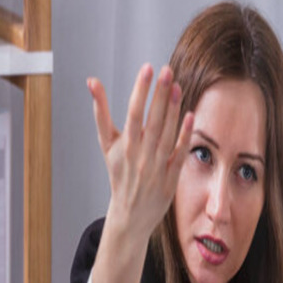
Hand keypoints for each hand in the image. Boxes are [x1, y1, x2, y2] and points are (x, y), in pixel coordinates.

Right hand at [88, 63, 193, 241]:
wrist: (130, 214)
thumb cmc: (119, 175)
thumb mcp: (106, 145)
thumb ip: (101, 112)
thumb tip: (92, 82)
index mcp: (124, 146)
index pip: (133, 113)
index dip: (140, 90)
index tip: (147, 68)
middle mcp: (140, 155)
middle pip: (151, 120)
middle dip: (159, 94)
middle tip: (166, 70)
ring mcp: (157, 167)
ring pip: (166, 134)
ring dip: (173, 110)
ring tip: (176, 86)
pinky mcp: (171, 178)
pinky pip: (179, 154)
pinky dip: (184, 136)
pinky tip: (190, 116)